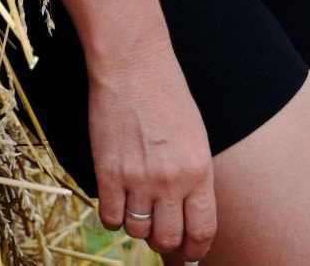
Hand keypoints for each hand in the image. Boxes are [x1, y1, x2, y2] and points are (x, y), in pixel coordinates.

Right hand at [87, 33, 215, 258]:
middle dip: (164, 241)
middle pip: (168, 239)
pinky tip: (115, 199)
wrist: (132, 62)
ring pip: (137, 231)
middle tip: (157, 230)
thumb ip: (194, 179)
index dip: (195, 251)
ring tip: (134, 205)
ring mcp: (138, 178)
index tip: (188, 253)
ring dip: (136, 225)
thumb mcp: (195, 138)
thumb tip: (186, 218)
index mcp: (199, 172)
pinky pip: (110, 217)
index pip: (202, 233)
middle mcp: (171, 181)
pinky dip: (112, 216)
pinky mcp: (108, 171)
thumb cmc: (166, 94)